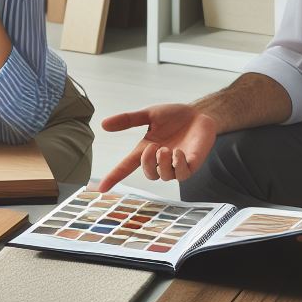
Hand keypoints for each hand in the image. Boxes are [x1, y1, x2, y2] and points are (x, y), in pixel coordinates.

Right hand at [97, 104, 217, 189]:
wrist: (200, 112)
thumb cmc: (175, 116)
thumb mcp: (149, 115)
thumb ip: (128, 120)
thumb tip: (103, 124)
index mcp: (147, 149)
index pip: (126, 166)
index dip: (114, 177)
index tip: (101, 188)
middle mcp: (160, 160)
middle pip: (148, 174)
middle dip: (148, 163)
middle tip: (154, 146)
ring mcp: (176, 164)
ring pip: (164, 176)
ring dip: (162, 163)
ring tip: (166, 148)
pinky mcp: (191, 165)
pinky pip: (182, 175)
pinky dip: (178, 165)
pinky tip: (179, 153)